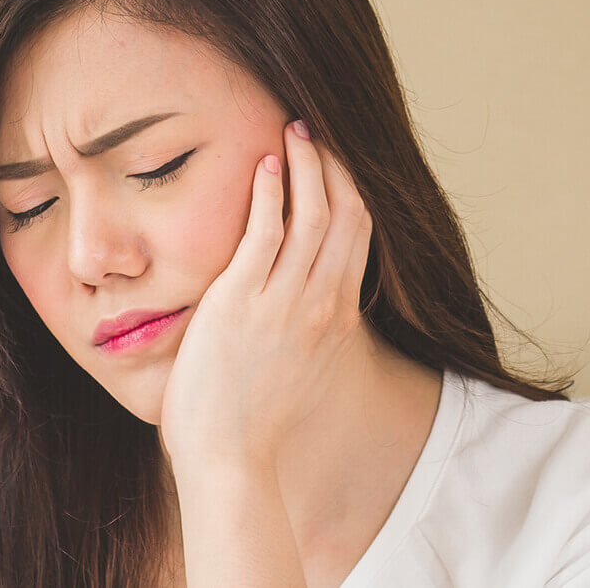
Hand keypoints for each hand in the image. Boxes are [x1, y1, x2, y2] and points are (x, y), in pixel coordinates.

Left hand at [159, 119, 376, 465]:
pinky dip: (268, 193)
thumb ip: (305, 332)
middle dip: (333, 165)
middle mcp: (320, 304)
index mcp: (336, 318)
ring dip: (304, 165)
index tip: (335, 160)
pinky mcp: (241, 302)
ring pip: (311, 215)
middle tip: (315, 130)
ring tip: (290, 131)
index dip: (350, 190)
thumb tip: (297, 314)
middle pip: (344, 214)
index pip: (358, 235)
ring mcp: (284, 301)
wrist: (231, 458)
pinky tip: (262, 164)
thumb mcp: (298, 370)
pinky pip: (264, 233)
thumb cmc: (252, 422)